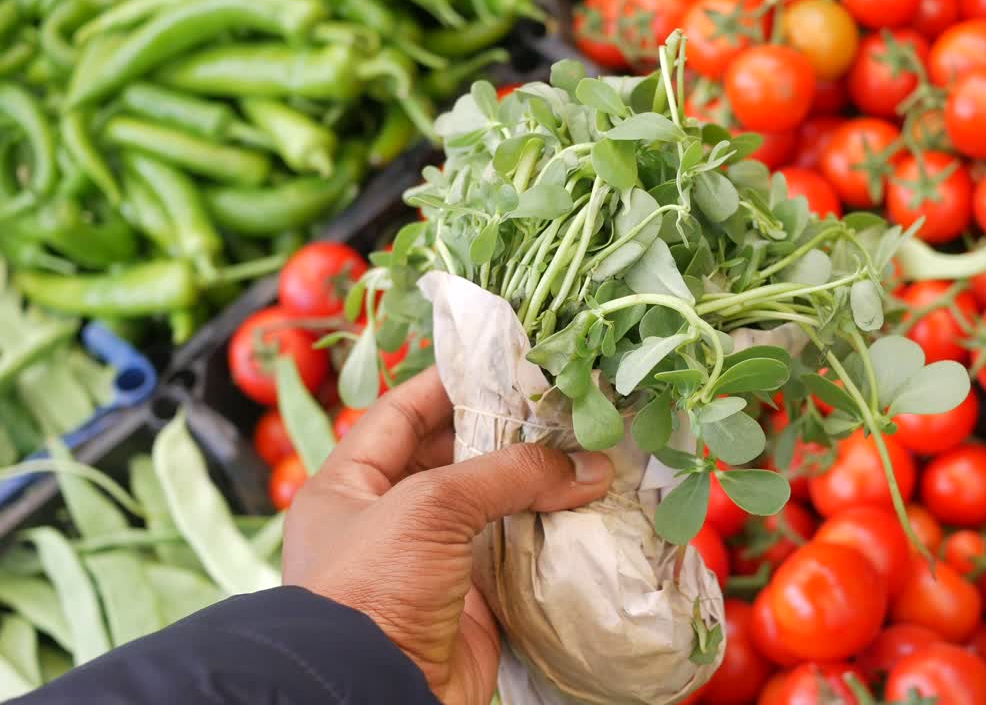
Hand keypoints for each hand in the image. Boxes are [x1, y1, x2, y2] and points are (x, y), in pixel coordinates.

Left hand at [282, 368, 614, 703]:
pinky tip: (585, 513)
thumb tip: (588, 466)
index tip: (501, 361)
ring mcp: (431, 566)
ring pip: (492, 511)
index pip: (401, 414)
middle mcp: (387, 522)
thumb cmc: (371, 590)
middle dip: (506, 437)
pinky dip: (549, 539)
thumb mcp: (429, 508)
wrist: (373, 696)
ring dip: (535, 488)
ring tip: (584, 455)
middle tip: (560, 411)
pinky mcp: (471, 606)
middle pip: (454, 461)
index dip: (449, 384)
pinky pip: (516, 560)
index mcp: (349, 486)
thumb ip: (507, 475)